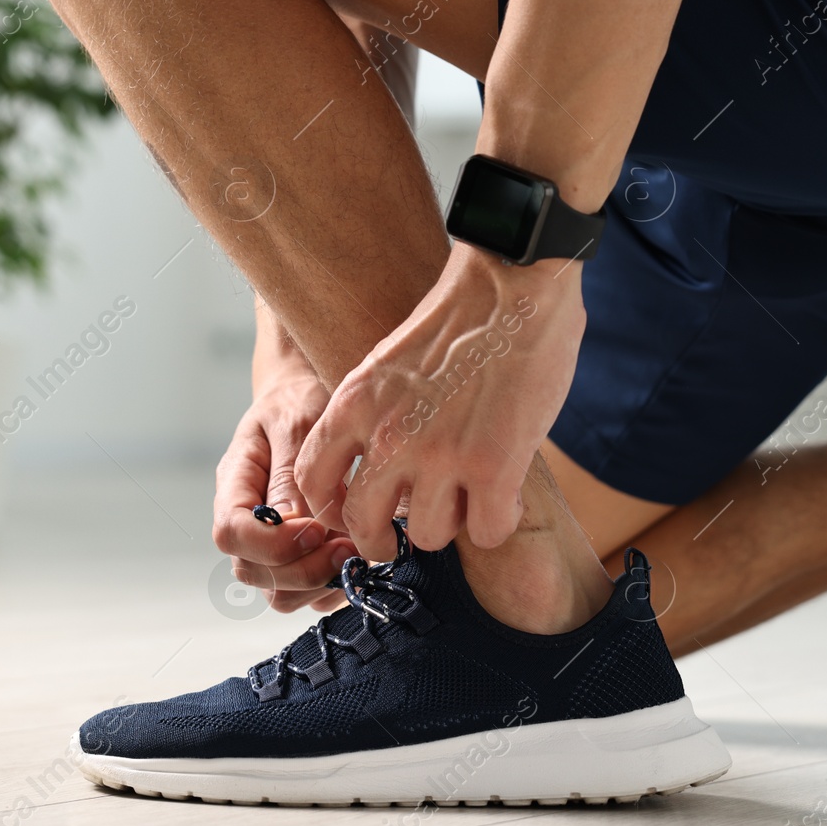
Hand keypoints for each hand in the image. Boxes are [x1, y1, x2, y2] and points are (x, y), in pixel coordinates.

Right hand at [212, 369, 357, 613]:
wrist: (311, 394)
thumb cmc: (302, 398)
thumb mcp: (298, 421)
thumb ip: (293, 472)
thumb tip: (295, 522)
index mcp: (236, 482)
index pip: (231, 531)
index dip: (271, 543)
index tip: (315, 530)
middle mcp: (247, 520)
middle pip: (252, 571)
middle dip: (302, 569)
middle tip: (349, 548)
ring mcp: (270, 542)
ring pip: (278, 592)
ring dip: (319, 583)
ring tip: (357, 553)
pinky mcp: (298, 555)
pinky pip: (307, 594)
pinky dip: (332, 587)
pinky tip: (359, 559)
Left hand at [296, 243, 584, 559]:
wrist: (515, 283)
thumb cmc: (460, 318)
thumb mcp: (387, 362)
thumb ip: (373, 415)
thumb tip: (375, 469)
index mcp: (355, 405)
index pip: (312, 482)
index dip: (332, 510)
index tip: (355, 513)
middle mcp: (388, 436)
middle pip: (362, 527)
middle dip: (382, 542)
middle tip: (402, 535)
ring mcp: (440, 456)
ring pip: (428, 536)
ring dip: (450, 523)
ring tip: (468, 495)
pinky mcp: (494, 467)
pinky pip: (484, 533)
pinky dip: (496, 521)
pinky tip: (504, 497)